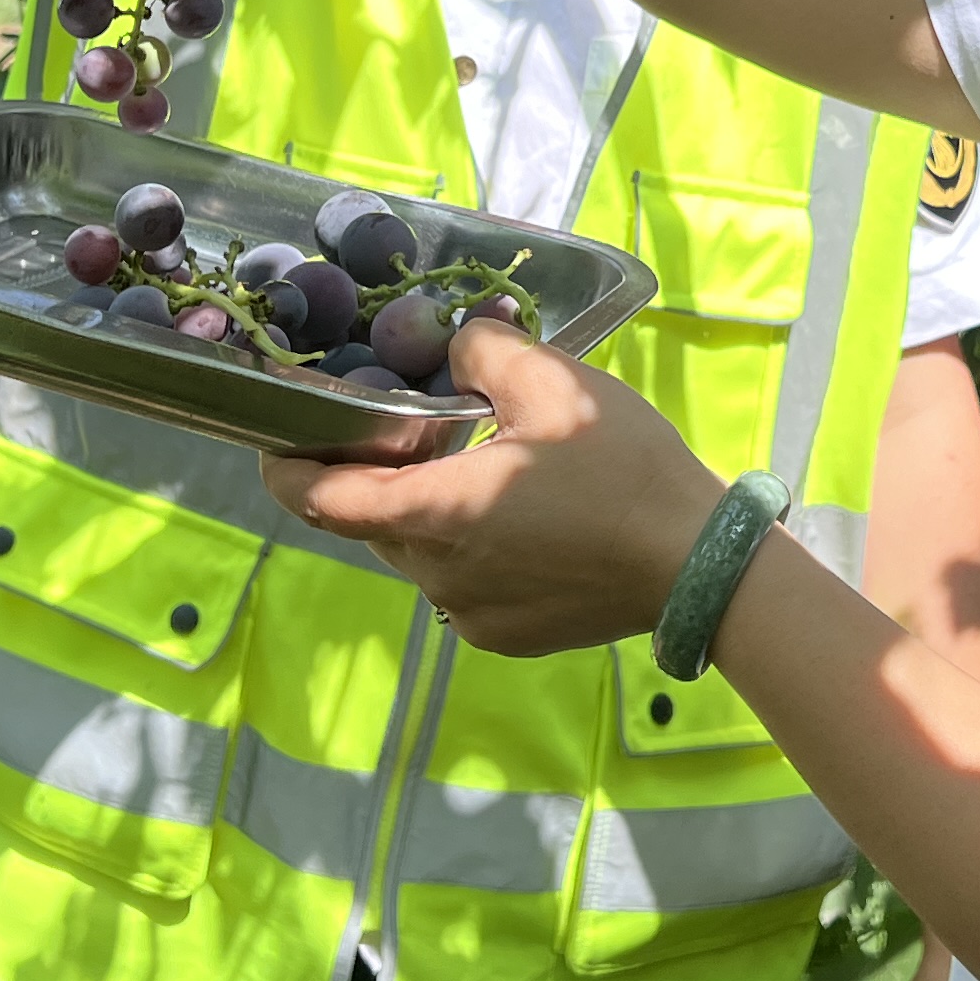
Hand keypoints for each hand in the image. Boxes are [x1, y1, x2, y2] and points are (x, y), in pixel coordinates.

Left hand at [265, 323, 723, 655]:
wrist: (700, 567)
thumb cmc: (624, 468)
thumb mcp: (554, 382)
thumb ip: (484, 350)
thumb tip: (453, 344)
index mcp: (436, 514)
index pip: (321, 500)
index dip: (287, 466)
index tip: (279, 435)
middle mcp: (437, 576)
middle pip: (370, 521)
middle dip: (374, 474)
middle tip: (406, 424)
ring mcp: (470, 615)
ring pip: (416, 552)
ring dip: (425, 509)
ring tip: (474, 463)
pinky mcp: (503, 636)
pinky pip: (457, 582)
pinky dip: (465, 545)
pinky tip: (518, 513)